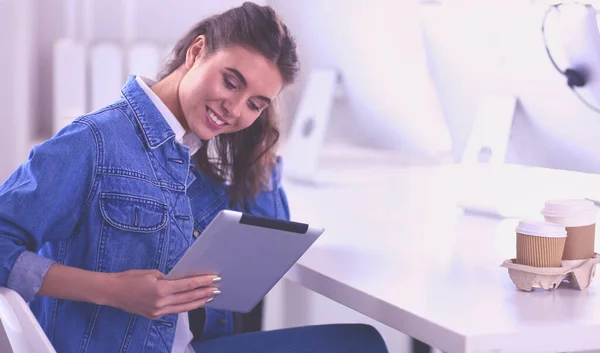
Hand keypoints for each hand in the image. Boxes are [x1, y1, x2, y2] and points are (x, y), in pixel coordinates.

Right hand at [104, 269, 219, 319]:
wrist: (112, 292)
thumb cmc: (131, 278)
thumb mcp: (152, 273)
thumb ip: (168, 278)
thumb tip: (182, 281)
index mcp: (161, 289)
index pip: (188, 285)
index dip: (203, 282)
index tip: (215, 279)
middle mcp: (161, 302)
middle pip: (189, 298)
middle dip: (205, 293)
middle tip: (218, 288)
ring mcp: (158, 311)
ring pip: (183, 307)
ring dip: (198, 302)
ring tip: (210, 297)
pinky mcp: (155, 316)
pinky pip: (174, 311)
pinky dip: (185, 306)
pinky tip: (194, 303)